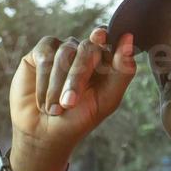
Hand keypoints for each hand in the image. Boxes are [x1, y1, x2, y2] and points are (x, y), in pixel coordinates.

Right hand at [8, 27, 135, 170]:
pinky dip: (44, 80)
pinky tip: (42, 98)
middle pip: (87, 49)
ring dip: (57, 86)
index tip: (99, 37)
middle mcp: (84, 50)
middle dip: (77, 78)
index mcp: (104, 61)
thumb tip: (129, 37)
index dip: (104, 37)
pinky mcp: (41, 53)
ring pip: (64, 53)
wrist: (44, 133)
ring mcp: (62, 49)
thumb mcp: (106, 100)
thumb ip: (122, 71)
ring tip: (54, 109)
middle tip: (68, 104)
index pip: (110, 40)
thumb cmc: (78, 119)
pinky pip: (45, 56)